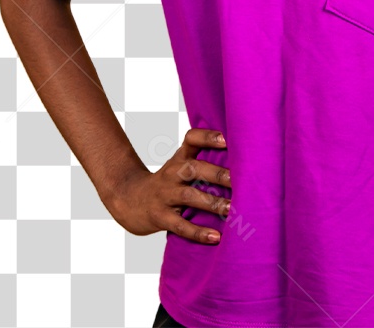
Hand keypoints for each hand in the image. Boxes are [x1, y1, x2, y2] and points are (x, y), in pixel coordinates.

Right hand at [106, 128, 231, 242]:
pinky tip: (215, 237)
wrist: (130, 201)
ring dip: (213, 203)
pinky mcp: (160, 217)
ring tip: (232, 209)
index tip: (226, 139)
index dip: (208, 137)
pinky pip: (180, 225)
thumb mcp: (179, 164)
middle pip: (194, 168)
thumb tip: (244, 160)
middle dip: (217, 174)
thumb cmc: (167, 182)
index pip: (191, 139)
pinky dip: (198, 232)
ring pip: (190, 196)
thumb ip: (204, 158)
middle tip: (239, 181)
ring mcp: (164, 195)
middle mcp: (172, 173)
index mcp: (179, 158)